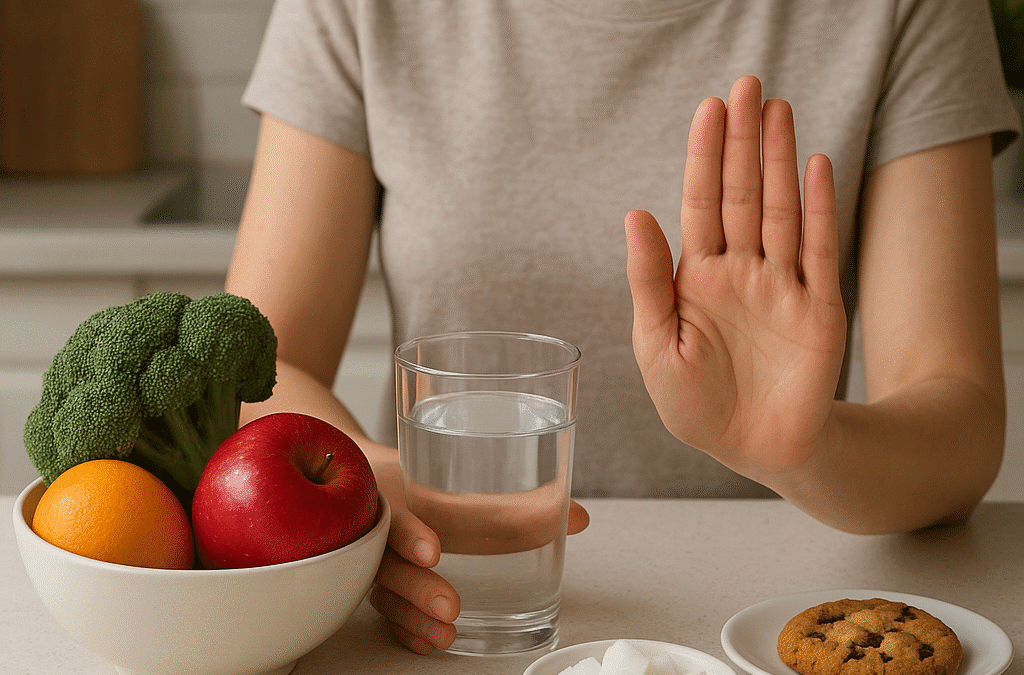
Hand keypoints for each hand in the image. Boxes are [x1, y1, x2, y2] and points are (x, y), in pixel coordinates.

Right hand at [368, 452, 589, 653]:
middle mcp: (379, 528)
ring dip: (412, 615)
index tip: (433, 552)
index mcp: (398, 494)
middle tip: (450, 606)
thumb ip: (522, 504)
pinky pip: (385, 609)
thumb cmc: (427, 481)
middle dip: (416, 588)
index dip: (411, 533)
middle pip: (388, 560)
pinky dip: (405, 627)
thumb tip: (576, 517)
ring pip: (385, 590)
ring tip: (444, 633)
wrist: (368, 477)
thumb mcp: (468, 483)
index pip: (399, 512)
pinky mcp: (377, 582)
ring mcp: (372, 557)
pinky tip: (428, 641)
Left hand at [624, 75, 846, 483]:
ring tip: (777, 111)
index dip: (704, 158)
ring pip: (781, 211)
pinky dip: (817, 209)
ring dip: (780, 161)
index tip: (709, 110)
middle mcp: (740, 271)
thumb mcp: (656, 345)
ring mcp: (782, 286)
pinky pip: (819, 250)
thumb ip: (649, 280)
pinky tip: (814, 166)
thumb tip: (633, 213)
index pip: (700, 205)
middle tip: (746, 87)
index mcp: (696, 278)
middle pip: (743, 195)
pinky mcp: (819, 309)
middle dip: (743, 143)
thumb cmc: (695, 403)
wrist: (751, 449)